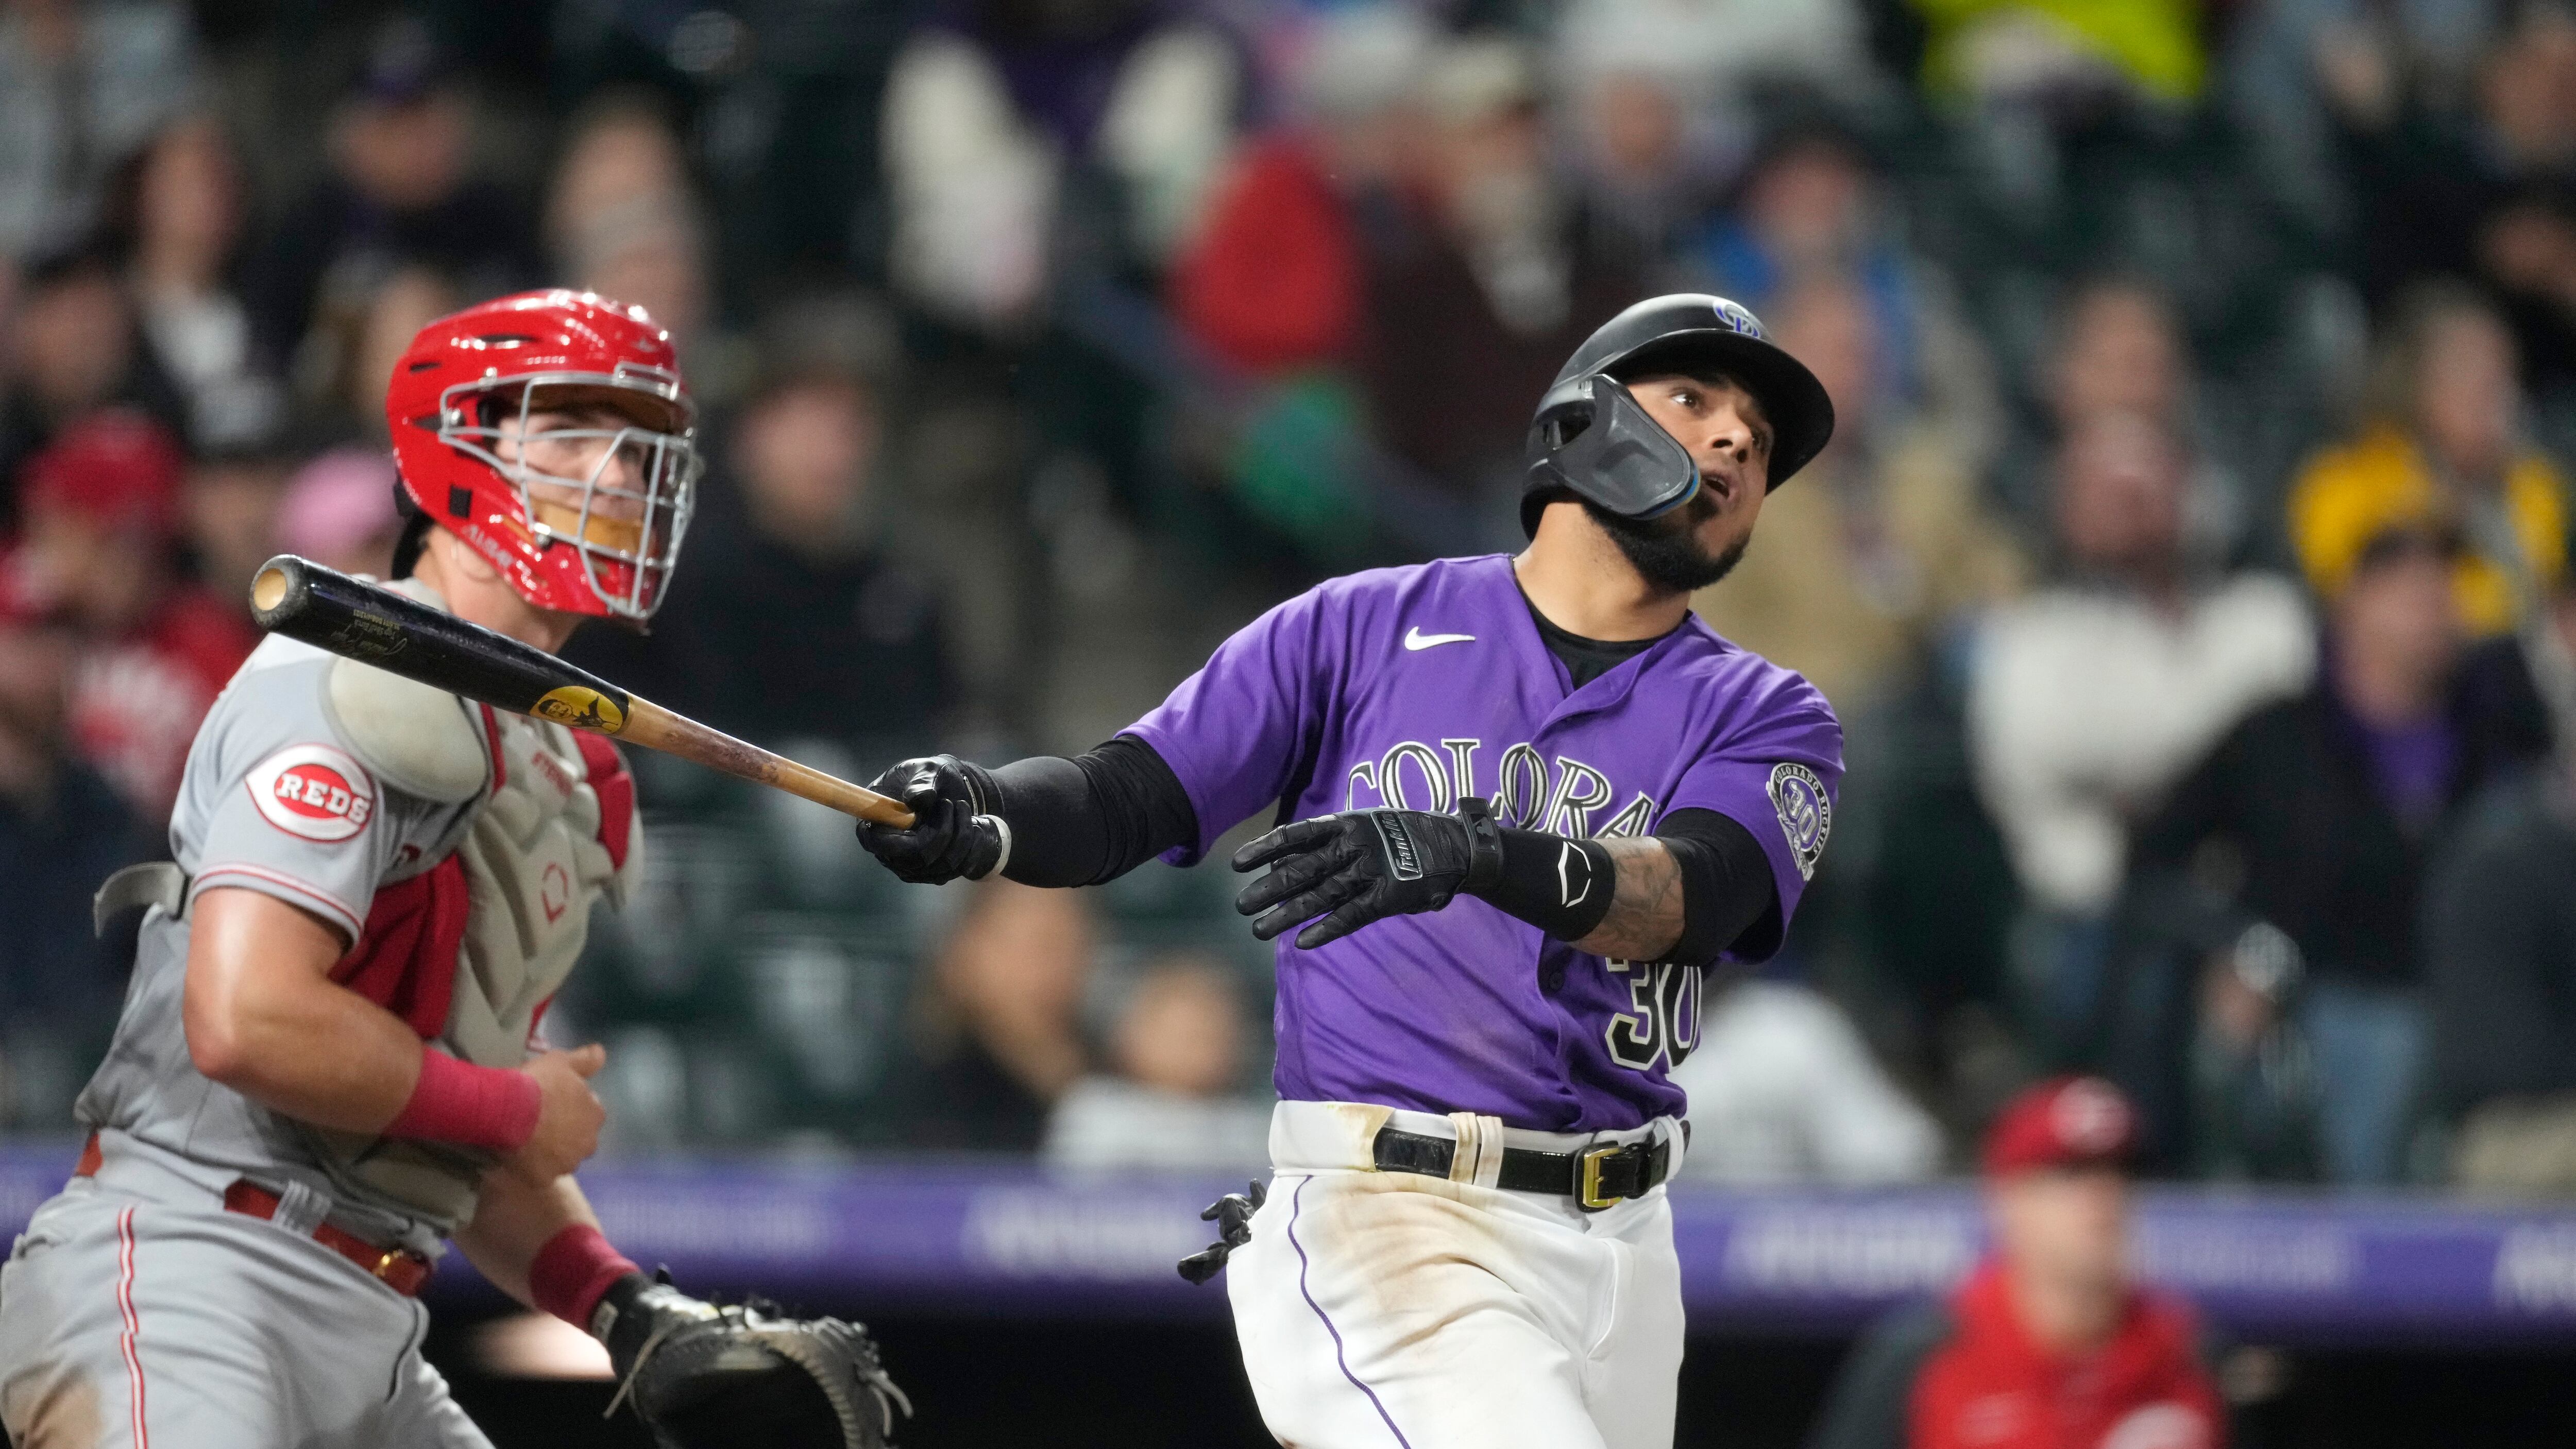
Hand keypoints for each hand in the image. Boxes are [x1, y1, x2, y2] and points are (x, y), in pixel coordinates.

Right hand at [509, 1044, 605, 1181]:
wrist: (505, 1109)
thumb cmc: (536, 1083)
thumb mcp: (561, 1061)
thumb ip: (585, 1060)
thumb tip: (601, 1053)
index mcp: (595, 1114)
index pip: (589, 1113)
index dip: (570, 1108)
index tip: (552, 1103)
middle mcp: (588, 1142)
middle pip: (578, 1139)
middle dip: (564, 1133)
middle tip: (538, 1123)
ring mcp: (567, 1163)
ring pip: (560, 1159)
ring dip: (549, 1152)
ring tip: (526, 1141)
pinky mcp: (545, 1179)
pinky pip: (539, 1175)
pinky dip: (531, 1168)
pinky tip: (517, 1157)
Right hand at [855, 754, 1007, 883]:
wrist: (952, 789)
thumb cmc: (931, 776)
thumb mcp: (927, 769)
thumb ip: (921, 782)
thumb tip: (915, 800)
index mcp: (873, 821)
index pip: (875, 842)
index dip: (898, 838)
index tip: (921, 816)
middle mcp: (886, 849)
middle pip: (911, 860)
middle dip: (938, 834)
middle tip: (950, 803)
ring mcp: (907, 864)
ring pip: (934, 869)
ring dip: (956, 838)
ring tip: (961, 808)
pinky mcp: (929, 871)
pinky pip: (949, 872)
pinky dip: (966, 849)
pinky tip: (970, 825)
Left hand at [1231, 806, 1482, 948]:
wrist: (1455, 846)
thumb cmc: (1405, 834)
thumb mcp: (1367, 824)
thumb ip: (1331, 839)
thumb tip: (1288, 856)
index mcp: (1347, 823)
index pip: (1296, 835)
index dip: (1264, 849)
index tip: (1236, 863)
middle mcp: (1355, 846)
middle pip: (1301, 869)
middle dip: (1268, 889)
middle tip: (1241, 906)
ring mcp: (1371, 871)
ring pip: (1320, 896)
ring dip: (1286, 914)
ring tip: (1259, 930)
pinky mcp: (1388, 897)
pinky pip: (1351, 916)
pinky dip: (1327, 929)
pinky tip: (1303, 943)